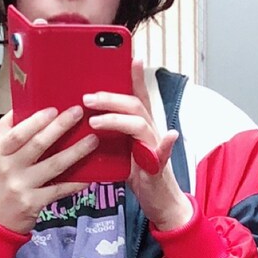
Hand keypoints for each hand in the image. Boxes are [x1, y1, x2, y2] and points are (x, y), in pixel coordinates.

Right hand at [0, 105, 98, 233]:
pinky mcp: (34, 203)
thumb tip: (21, 105)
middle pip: (38, 145)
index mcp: (1, 153)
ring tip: (92, 140)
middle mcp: (11, 169)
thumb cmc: (0, 183)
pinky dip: (75, 183)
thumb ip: (8, 132)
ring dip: (75, 152)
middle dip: (60, 127)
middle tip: (78, 113)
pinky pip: (59, 190)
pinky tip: (90, 175)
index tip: (54, 109)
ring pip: (53, 166)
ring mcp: (23, 187)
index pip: (18, 134)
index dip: (36, 121)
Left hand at [83, 59, 192, 230]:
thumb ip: (112, 135)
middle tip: (87, 98)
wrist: (159, 202)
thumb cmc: (139, 176)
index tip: (131, 56)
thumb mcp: (122, 151)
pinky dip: (167, 145)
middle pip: (133, 104)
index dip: (134, 76)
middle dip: (110, 98)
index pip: (137, 95)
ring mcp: (156, 147)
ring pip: (140, 123)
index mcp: (140, 126)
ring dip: (117, 119)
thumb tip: (88, 121)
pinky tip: (170, 137)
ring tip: (95, 121)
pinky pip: (164, 154)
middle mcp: (150, 131)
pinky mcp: (159, 167)